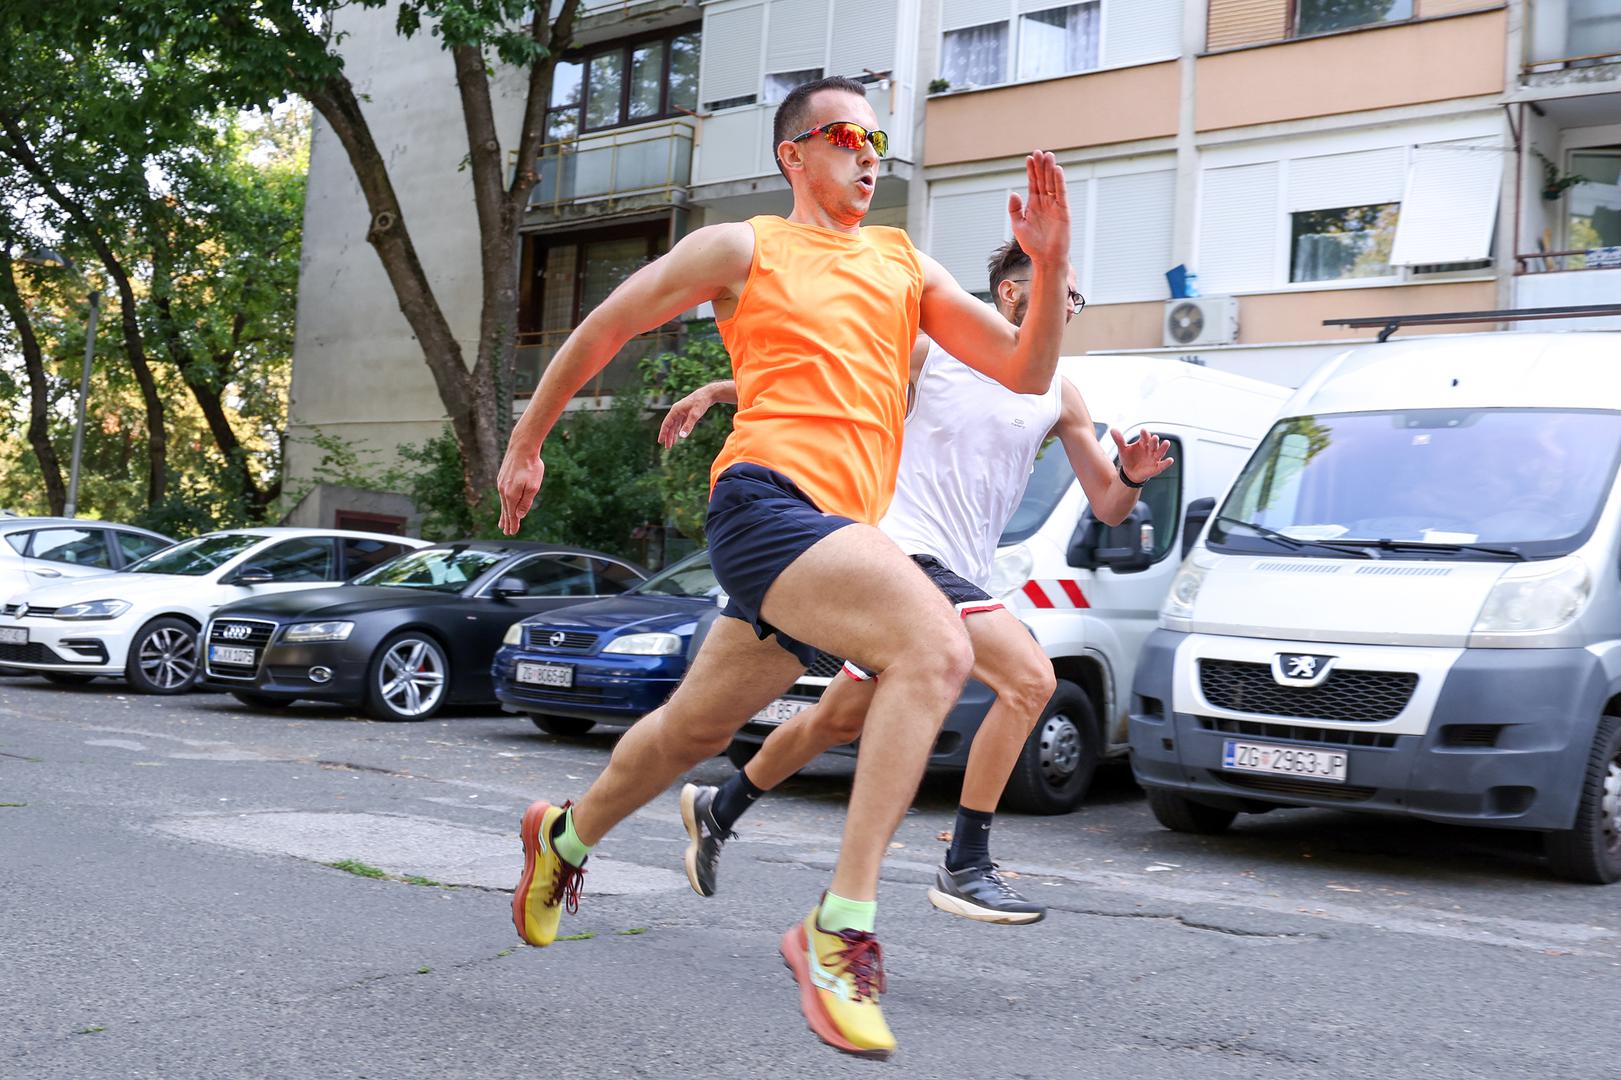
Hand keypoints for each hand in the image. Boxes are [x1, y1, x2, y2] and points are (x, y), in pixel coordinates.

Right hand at [496, 447, 544, 535]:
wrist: (522, 447)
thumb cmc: (531, 466)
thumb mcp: (533, 486)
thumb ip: (526, 502)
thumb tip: (519, 515)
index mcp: (511, 494)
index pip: (512, 514)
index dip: (513, 524)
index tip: (512, 533)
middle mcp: (503, 490)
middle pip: (505, 510)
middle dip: (507, 522)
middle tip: (506, 532)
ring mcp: (501, 483)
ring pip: (503, 502)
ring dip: (503, 513)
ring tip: (502, 523)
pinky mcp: (502, 477)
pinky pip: (502, 494)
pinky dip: (503, 502)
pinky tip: (505, 504)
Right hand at [658, 386, 716, 447]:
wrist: (708, 394)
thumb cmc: (701, 403)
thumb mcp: (695, 415)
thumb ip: (688, 426)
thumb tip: (681, 437)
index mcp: (675, 410)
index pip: (666, 424)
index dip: (663, 433)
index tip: (660, 441)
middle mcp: (676, 410)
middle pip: (670, 425)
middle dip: (668, 436)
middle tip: (667, 447)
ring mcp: (681, 411)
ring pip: (675, 425)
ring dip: (673, 434)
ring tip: (672, 444)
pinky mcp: (686, 412)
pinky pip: (680, 423)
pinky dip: (679, 430)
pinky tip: (679, 435)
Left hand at [1007, 151, 1069, 268]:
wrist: (1045, 259)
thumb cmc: (1032, 245)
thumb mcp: (1018, 226)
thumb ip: (1015, 210)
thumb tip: (1013, 193)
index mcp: (1033, 205)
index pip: (1033, 183)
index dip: (1031, 171)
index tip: (1030, 157)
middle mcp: (1045, 203)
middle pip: (1043, 180)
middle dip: (1041, 166)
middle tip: (1039, 152)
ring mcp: (1055, 206)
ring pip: (1052, 184)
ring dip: (1050, 170)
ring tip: (1048, 156)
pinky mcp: (1063, 212)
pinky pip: (1061, 194)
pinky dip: (1059, 182)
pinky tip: (1057, 170)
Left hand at [1111, 429, 1172, 485]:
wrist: (1130, 473)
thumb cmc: (1128, 459)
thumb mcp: (1122, 449)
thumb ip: (1119, 440)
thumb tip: (1112, 430)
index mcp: (1143, 443)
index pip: (1145, 437)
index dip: (1144, 434)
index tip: (1143, 431)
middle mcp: (1150, 449)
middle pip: (1154, 443)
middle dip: (1154, 441)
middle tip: (1154, 437)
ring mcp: (1154, 457)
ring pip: (1160, 452)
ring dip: (1163, 448)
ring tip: (1167, 443)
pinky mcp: (1157, 467)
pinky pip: (1162, 464)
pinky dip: (1166, 463)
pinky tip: (1170, 460)